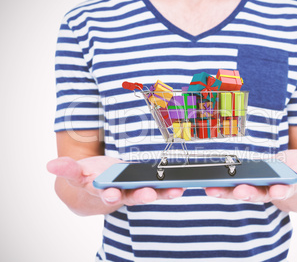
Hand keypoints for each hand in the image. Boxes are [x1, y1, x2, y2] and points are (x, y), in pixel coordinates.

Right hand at [47, 156, 184, 206]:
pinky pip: (157, 189)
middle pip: (128, 196)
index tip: (111, 193)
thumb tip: (50, 165)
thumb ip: (66, 169)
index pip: (103, 193)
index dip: (107, 194)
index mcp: (100, 191)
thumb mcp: (75, 174)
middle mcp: (118, 194)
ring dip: (160, 193)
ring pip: (146, 194)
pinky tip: (180, 187)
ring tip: (175, 190)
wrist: (97, 190)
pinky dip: (167, 189)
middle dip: (138, 196)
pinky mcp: (143, 187)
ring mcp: (132, 191)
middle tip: (147, 194)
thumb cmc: (88, 179)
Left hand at [205, 149, 296, 210]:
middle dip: (250, 193)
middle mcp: (271, 190)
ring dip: (226, 191)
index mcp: (290, 186)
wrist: (293, 180)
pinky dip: (219, 185)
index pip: (287, 190)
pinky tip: (206, 183)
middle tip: (240, 190)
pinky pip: (230, 186)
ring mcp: (256, 187)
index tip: (279, 192)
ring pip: (240, 191)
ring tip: (211, 188)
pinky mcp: (245, 182)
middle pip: (259, 194)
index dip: (283, 191)